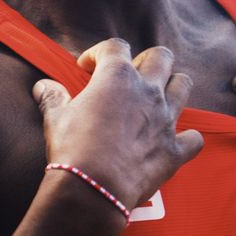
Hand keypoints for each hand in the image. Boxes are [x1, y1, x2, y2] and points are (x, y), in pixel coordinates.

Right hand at [33, 38, 204, 210]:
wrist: (94, 189)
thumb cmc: (73, 149)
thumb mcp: (56, 119)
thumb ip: (53, 98)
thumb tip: (43, 86)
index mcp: (117, 77)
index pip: (115, 47)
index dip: (99, 53)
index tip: (86, 67)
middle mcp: (148, 91)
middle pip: (161, 57)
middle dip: (146, 60)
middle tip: (130, 77)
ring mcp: (166, 119)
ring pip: (184, 86)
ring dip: (172, 86)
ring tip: (156, 98)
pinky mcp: (174, 150)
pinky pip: (193, 138)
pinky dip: (186, 138)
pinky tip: (174, 140)